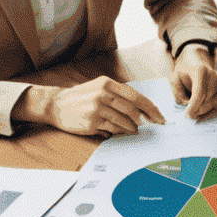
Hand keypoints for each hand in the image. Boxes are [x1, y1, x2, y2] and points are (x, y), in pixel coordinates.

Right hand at [16, 77, 163, 135]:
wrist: (56, 104)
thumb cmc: (82, 97)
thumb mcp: (99, 87)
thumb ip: (118, 95)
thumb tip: (141, 109)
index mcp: (107, 83)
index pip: (135, 96)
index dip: (150, 107)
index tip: (160, 116)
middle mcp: (102, 94)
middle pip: (132, 109)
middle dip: (145, 120)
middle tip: (151, 125)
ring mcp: (97, 108)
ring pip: (124, 121)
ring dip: (132, 128)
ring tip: (135, 130)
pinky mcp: (92, 122)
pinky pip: (113, 129)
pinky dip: (119, 132)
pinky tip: (120, 132)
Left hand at [171, 45, 216, 120]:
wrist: (197, 59)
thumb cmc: (185, 70)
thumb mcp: (175, 77)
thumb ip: (178, 91)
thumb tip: (187, 103)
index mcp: (200, 70)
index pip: (199, 93)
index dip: (194, 107)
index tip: (187, 116)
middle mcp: (214, 75)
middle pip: (209, 100)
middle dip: (199, 110)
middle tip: (191, 113)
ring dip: (208, 110)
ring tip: (198, 109)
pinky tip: (211, 109)